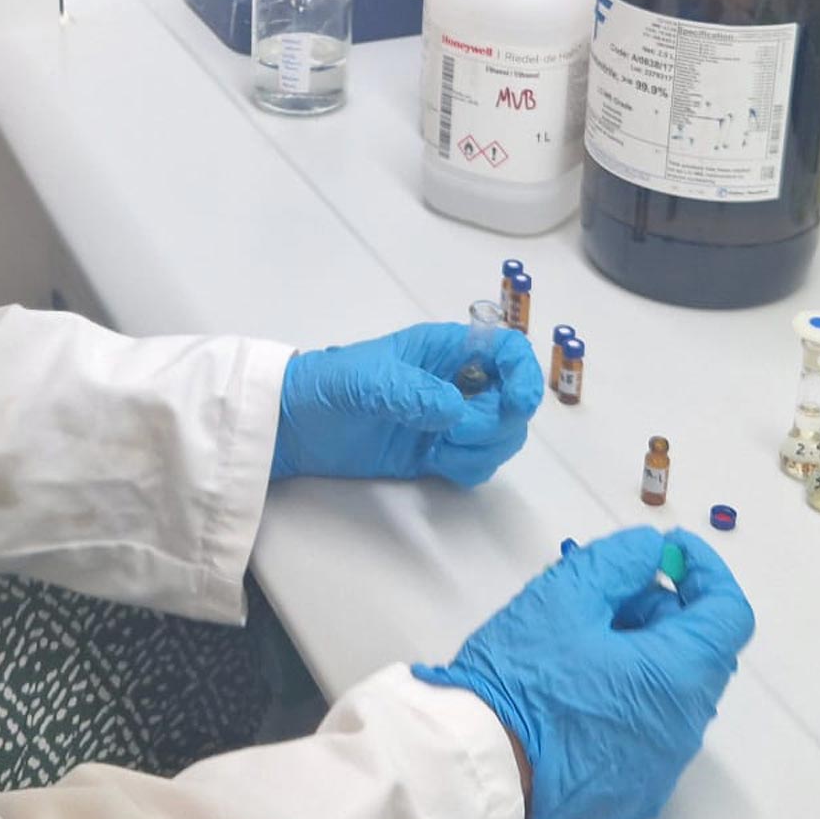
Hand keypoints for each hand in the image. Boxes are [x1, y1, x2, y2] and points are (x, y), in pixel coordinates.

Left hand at [270, 322, 543, 483]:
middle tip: (454, 435)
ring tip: (438, 450)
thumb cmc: (326, 385)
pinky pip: (479, 464)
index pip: (507, 351)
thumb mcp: (363, 380)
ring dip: (482, 450)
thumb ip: (409, 391)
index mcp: (443, 350)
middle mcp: (455, 382)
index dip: (524, 374)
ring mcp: (449, 419)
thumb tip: (455, 412)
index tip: (517, 403)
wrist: (294, 427)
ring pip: (502, 436)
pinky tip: (434, 464)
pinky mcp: (439, 452)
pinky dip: (468, 468)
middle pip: (513, 402)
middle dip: (497, 424)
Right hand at [412, 527, 754, 818]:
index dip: (705, 571)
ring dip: (641, 654)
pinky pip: (650, 731)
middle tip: (599, 595)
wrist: (482, 766)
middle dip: (658, 611)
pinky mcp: (637, 793)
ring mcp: (664, 767)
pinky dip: (627, 697)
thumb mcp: (562, 597)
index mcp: (678, 676)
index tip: (668, 550)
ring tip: (576, 641)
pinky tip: (573, 690)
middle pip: (698, 651)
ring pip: (672, 691)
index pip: (729, 614)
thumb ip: (617, 562)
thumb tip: (652, 550)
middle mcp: (686, 728)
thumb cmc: (522, 676)